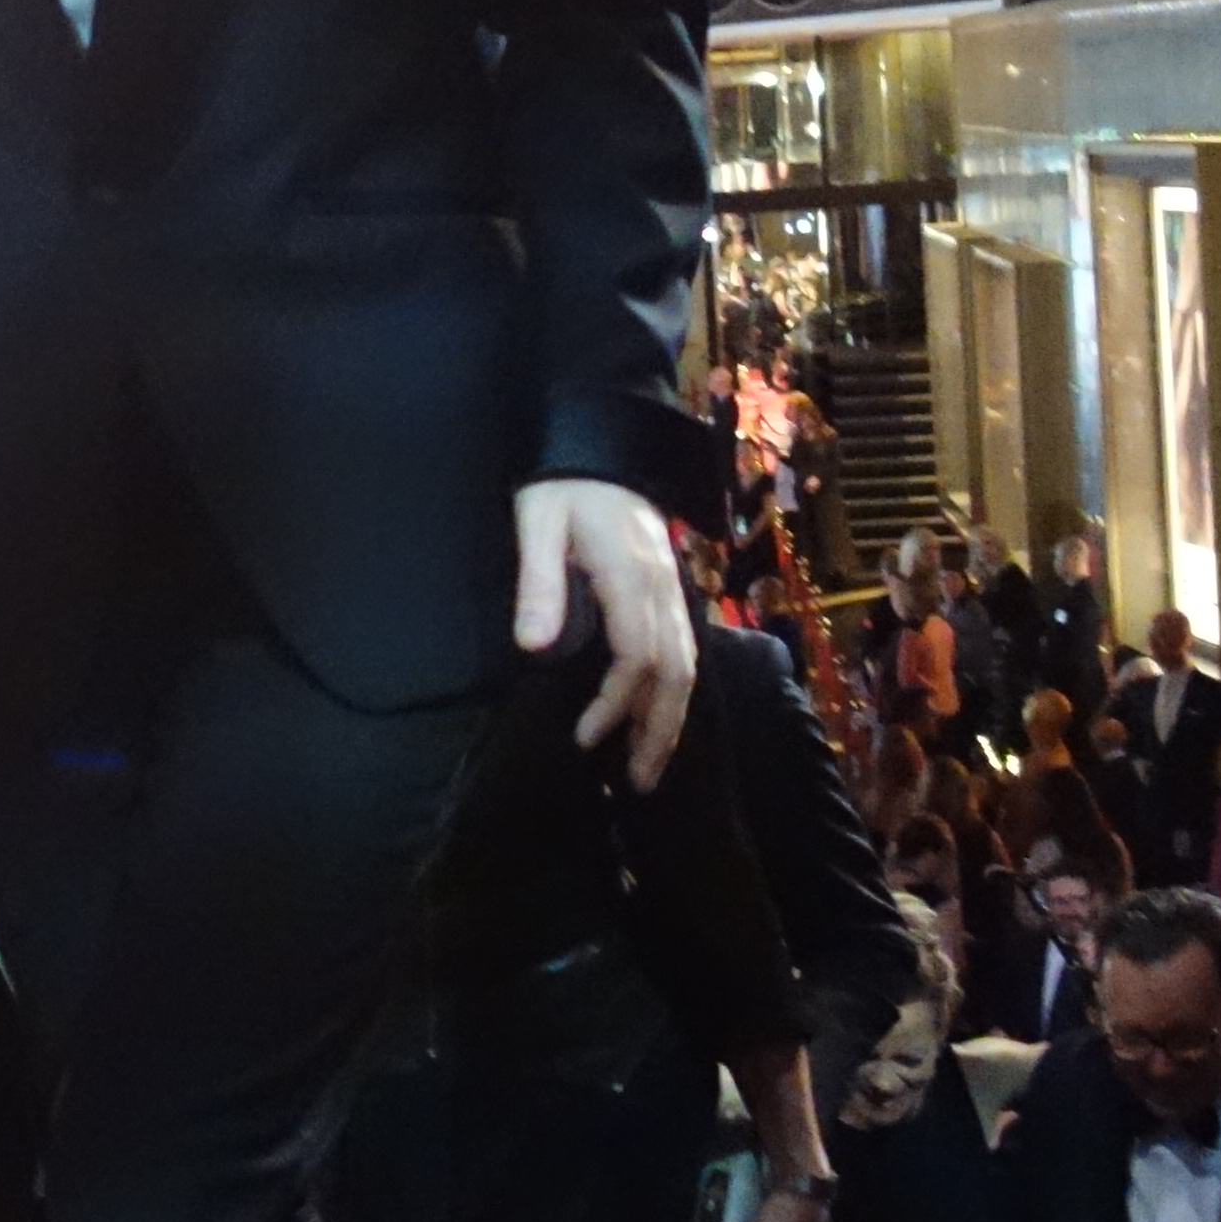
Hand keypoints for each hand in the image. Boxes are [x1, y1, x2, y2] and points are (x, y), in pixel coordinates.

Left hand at [512, 476, 693, 787]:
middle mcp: (663, 587)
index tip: (586, 737)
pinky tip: (659, 715)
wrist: (601, 438)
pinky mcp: (669, 586)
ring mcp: (672, 586)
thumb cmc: (562, 481)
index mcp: (631, 576)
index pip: (637, 657)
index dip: (615, 704)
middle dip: (659, 730)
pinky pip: (685, 648)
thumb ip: (539, 584)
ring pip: (688, 664)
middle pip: (676, 671)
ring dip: (672, 718)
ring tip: (650, 765)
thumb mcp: (538, 523)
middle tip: (638, 783)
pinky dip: (675, 691)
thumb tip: (532, 648)